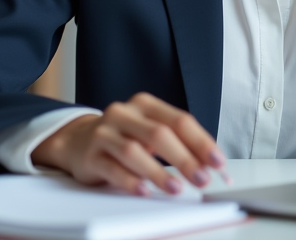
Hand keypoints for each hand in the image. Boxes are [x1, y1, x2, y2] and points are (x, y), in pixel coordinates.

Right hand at [31, 92, 226, 195]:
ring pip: (134, 150)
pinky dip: (130, 181)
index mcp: (145, 105)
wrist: (77, 141)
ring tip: (176, 188)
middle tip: (202, 179)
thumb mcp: (150, 132)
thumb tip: (210, 165)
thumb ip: (178, 143)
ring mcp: (105, 133)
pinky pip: (112, 168)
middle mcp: (124, 113)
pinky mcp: (90, 155)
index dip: (201, 142)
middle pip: (160, 134)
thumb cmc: (123, 137)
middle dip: (185, 159)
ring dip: (158, 172)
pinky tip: (144, 191)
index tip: (218, 163)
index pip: (180, 120)